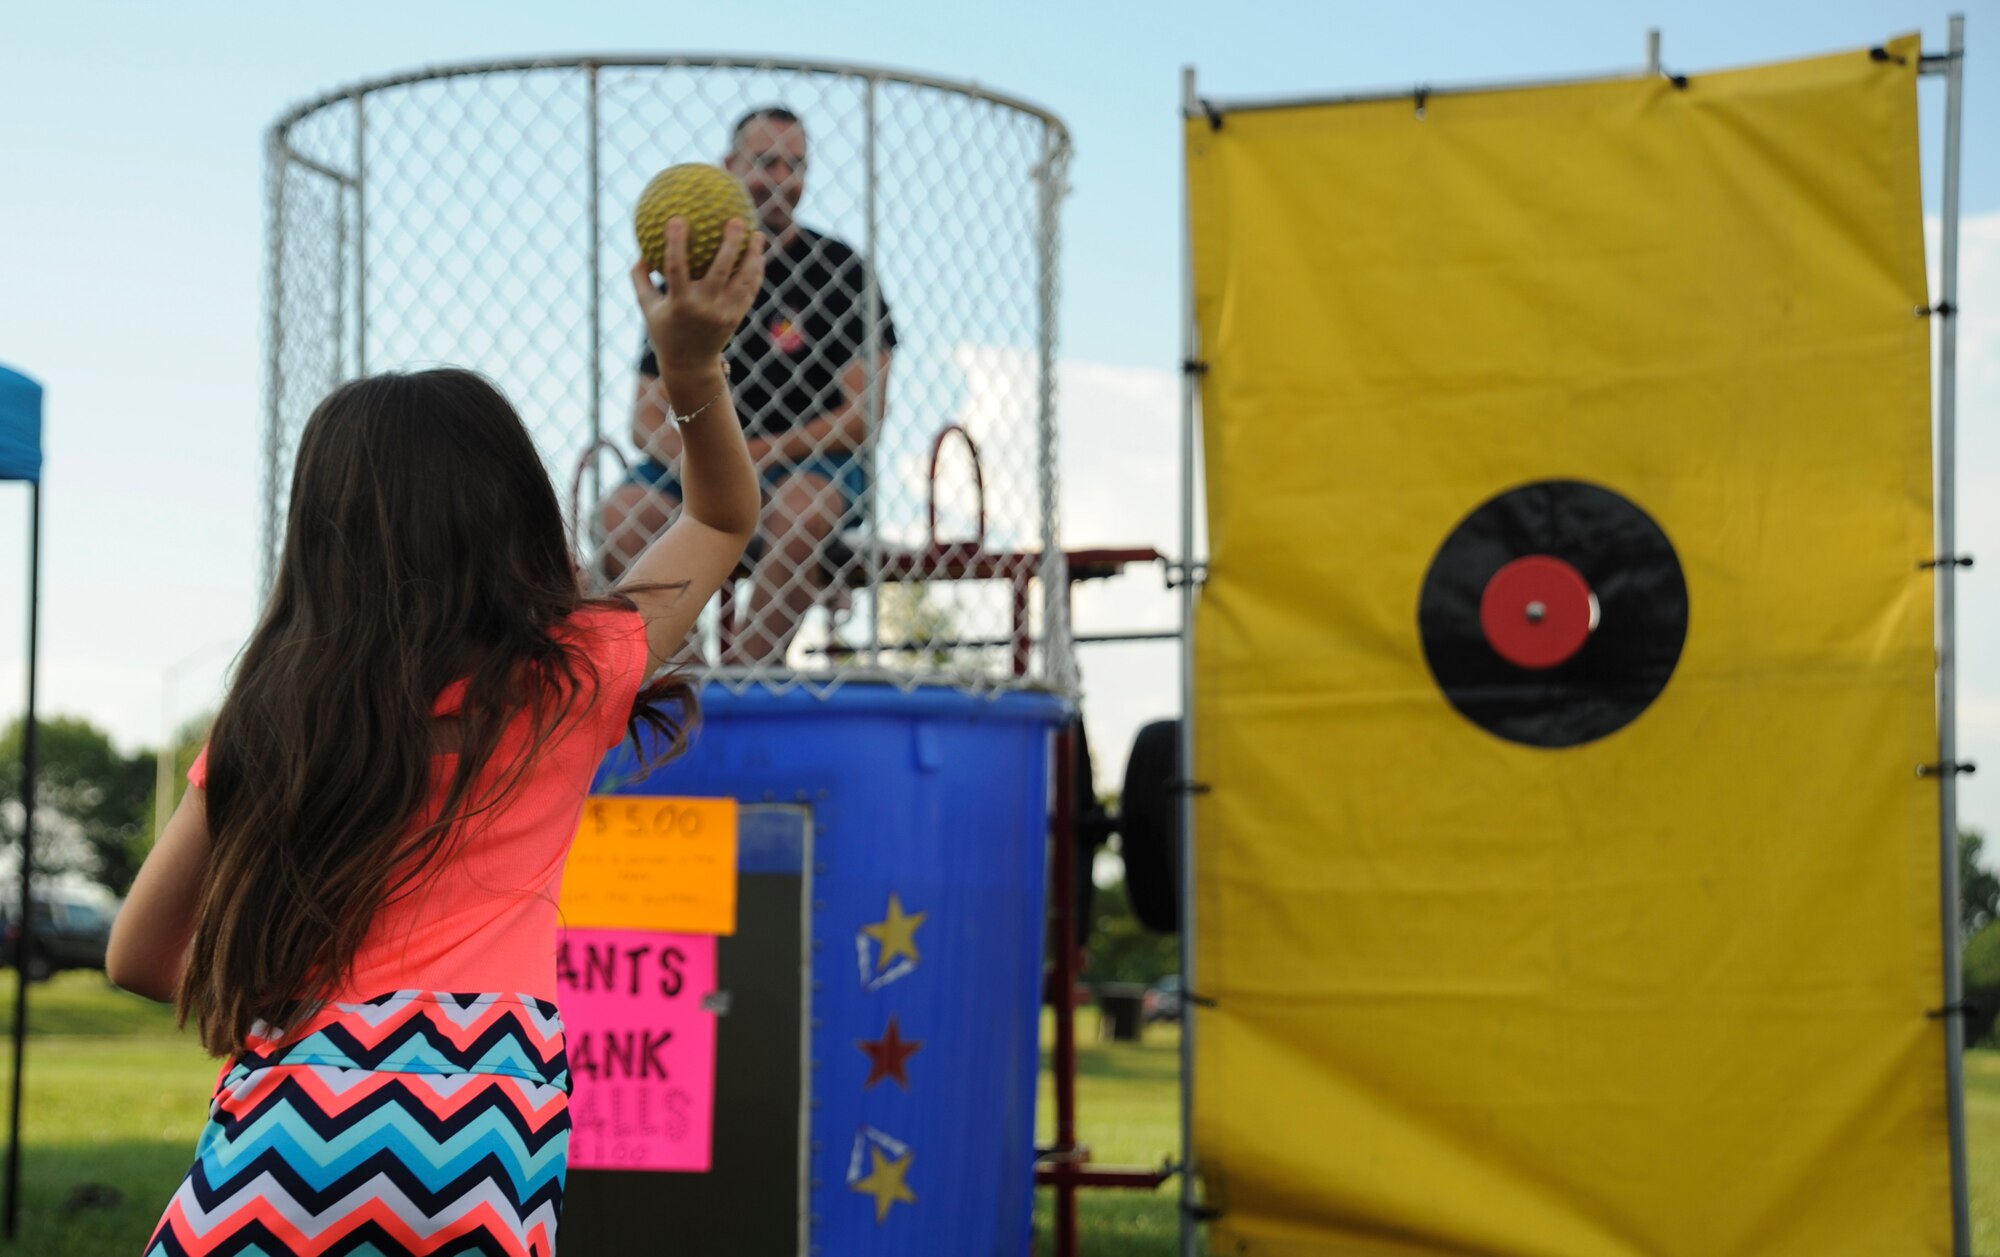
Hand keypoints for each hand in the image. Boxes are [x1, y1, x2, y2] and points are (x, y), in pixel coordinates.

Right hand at [629, 218, 765, 373]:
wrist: (690, 363)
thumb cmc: (665, 329)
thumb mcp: (647, 306)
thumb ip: (641, 278)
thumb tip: (641, 249)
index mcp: (679, 304)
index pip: (676, 269)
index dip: (676, 243)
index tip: (677, 218)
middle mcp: (704, 307)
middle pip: (721, 270)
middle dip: (730, 243)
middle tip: (735, 219)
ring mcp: (724, 313)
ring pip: (744, 279)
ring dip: (753, 255)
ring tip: (757, 233)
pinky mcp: (737, 316)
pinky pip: (751, 290)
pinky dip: (756, 271)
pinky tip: (759, 254)